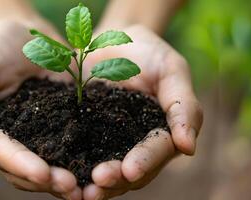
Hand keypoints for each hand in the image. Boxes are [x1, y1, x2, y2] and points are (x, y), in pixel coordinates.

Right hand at [0, 20, 80, 199]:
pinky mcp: (66, 127)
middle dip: (50, 180)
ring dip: (68, 178)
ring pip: (52, 166)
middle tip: (73, 188)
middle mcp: (17, 141)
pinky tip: (101, 167)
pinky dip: (85, 160)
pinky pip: (74, 147)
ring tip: (88, 188)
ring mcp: (43, 136)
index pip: (3, 155)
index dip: (23, 166)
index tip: (44, 175)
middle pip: (29, 170)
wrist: (32, 35)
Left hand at [81, 25, 202, 198]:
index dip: (145, 162)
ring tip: (80, 192)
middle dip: (116, 180)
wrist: (112, 40)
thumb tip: (189, 148)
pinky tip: (62, 176)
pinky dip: (75, 168)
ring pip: (108, 171)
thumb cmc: (147, 52)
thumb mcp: (171, 69)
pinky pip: (82, 155)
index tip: (129, 170)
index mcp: (162, 131)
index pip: (158, 152)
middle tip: (98, 184)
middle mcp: (137, 144)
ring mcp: (110, 142)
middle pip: (132, 171)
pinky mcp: (86, 136)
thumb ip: (182, 105)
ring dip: (96, 184)